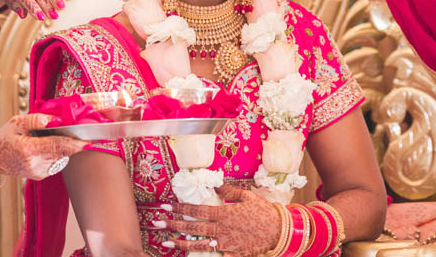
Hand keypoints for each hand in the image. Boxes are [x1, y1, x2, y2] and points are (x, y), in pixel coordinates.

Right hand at [0, 113, 85, 180]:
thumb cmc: (5, 137)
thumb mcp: (17, 123)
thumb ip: (36, 120)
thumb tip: (55, 119)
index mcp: (29, 150)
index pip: (57, 145)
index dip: (75, 144)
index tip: (89, 142)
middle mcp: (35, 164)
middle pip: (62, 151)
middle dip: (71, 142)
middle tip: (71, 131)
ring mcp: (37, 172)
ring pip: (61, 157)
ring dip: (62, 147)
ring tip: (48, 139)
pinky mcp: (40, 175)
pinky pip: (55, 162)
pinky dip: (56, 153)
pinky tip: (45, 147)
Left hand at [151, 185, 281, 255]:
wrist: (278, 231)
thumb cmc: (264, 211)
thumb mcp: (248, 196)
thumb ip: (229, 191)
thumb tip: (214, 185)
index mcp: (224, 213)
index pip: (197, 210)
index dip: (180, 208)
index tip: (167, 206)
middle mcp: (221, 229)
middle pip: (193, 227)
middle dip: (173, 225)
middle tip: (157, 223)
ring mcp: (225, 243)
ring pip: (198, 244)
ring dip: (180, 243)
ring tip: (165, 242)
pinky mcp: (231, 254)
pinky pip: (214, 256)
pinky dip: (201, 256)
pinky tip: (189, 255)